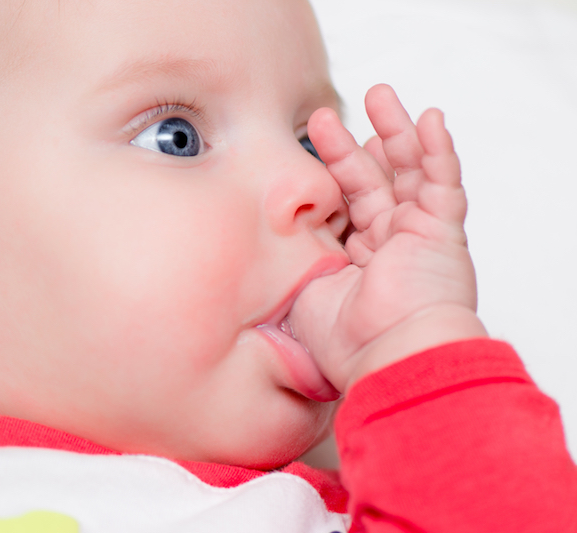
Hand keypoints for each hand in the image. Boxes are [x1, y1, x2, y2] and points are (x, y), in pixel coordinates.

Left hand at [289, 84, 487, 393]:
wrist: (386, 356)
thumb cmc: (341, 339)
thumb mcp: (301, 293)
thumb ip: (293, 266)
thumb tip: (266, 254)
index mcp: (353, 261)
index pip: (343, 205)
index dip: (330, 173)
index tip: (309, 144)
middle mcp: (387, 246)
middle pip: (371, 182)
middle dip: (350, 145)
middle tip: (324, 116)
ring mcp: (417, 238)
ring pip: (408, 173)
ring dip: (395, 133)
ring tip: (379, 96)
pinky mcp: (443, 234)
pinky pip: (444, 184)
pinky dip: (439, 151)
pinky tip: (430, 119)